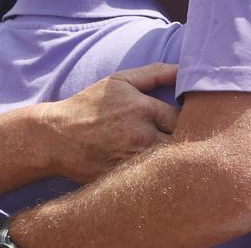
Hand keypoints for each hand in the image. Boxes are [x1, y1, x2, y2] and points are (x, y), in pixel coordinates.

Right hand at [38, 62, 179, 183]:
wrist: (56, 138)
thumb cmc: (90, 106)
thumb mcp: (119, 81)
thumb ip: (154, 73)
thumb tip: (185, 69)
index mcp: (143, 109)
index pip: (185, 117)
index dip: (192, 120)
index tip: (192, 121)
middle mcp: (141, 136)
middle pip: (184, 143)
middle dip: (190, 142)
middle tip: (194, 141)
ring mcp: (133, 162)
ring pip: (171, 164)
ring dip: (178, 161)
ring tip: (181, 157)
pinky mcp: (125, 181)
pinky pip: (154, 180)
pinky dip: (161, 176)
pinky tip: (162, 172)